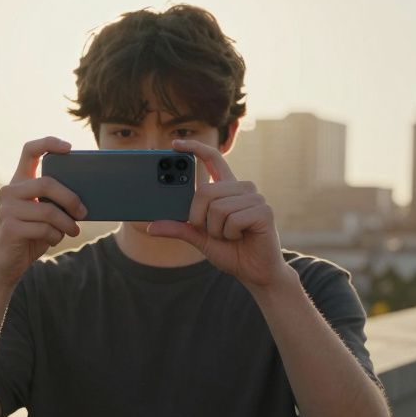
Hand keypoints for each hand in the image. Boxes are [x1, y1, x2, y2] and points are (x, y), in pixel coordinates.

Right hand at [0, 137, 86, 289]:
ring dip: (67, 223)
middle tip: (83, 212)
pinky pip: (43, 228)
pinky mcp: (10, 227)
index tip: (69, 148)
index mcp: (19, 183)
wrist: (6, 266)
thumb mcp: (43, 215)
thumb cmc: (30, 237)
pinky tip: (53, 240)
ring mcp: (7, 209)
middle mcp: (9, 191)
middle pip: (46, 183)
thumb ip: (54, 201)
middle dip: (70, 198)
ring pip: (48, 210)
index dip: (49, 143)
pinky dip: (55, 236)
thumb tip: (85, 195)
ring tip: (74, 231)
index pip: (29, 151)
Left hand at [146, 139, 289, 290]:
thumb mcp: (199, 238)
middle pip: (206, 190)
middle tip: (212, 231)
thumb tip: (151, 227)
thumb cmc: (230, 252)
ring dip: (216, 229)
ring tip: (230, 235)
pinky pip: (232, 219)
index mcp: (227, 189)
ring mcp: (255, 198)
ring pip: (217, 207)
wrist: (254, 272)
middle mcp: (242, 188)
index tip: (175, 144)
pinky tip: (241, 237)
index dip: (195, 148)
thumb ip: (179, 228)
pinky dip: (229, 234)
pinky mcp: (264, 211)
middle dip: (200, 217)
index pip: (213, 158)